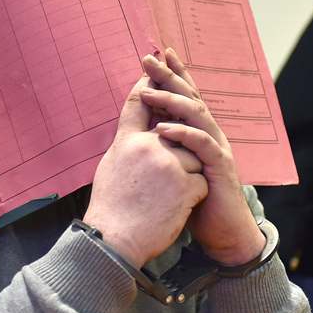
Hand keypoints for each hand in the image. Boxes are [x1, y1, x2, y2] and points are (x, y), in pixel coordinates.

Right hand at [83, 75, 207, 267]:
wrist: (114, 241)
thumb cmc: (111, 208)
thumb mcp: (112, 166)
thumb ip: (130, 144)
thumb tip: (142, 130)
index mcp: (126, 141)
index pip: (138, 102)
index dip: (149, 84)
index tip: (156, 71)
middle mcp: (147, 146)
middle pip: (175, 130)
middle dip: (178, 148)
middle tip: (167, 167)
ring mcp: (168, 163)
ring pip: (193, 156)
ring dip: (187, 176)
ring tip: (166, 199)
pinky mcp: (185, 183)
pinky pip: (201, 180)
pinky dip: (194, 195)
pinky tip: (176, 209)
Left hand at [140, 48, 265, 265]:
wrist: (223, 232)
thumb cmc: (197, 202)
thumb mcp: (176, 169)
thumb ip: (165, 148)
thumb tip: (144, 130)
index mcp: (200, 133)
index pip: (187, 96)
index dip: (175, 73)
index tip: (158, 52)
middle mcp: (211, 135)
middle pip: (191, 97)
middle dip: (169, 76)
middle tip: (149, 58)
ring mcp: (218, 149)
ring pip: (196, 115)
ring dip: (171, 101)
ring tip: (148, 91)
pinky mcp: (220, 168)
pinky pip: (202, 145)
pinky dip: (183, 134)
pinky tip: (164, 129)